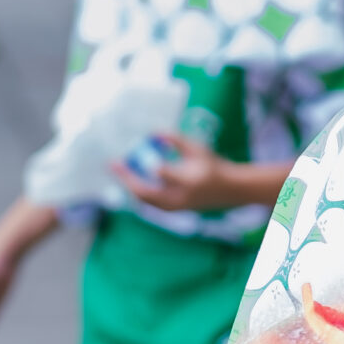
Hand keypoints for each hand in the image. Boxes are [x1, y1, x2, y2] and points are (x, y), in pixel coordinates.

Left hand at [115, 136, 249, 212]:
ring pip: (146, 200)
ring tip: (119, 171)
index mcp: (189, 179)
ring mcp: (177, 206)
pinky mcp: (175, 210)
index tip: (135, 150)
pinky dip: (139, 193)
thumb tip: (151, 132)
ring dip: (130, 186)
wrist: (230, 191)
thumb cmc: (213, 165)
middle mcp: (181, 196)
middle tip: (113, 163)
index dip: (146, 163)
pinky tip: (132, 181)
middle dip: (126, 178)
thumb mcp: (198, 148)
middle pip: (147, 192)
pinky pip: (151, 204)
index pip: (162, 173)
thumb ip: (175, 139)